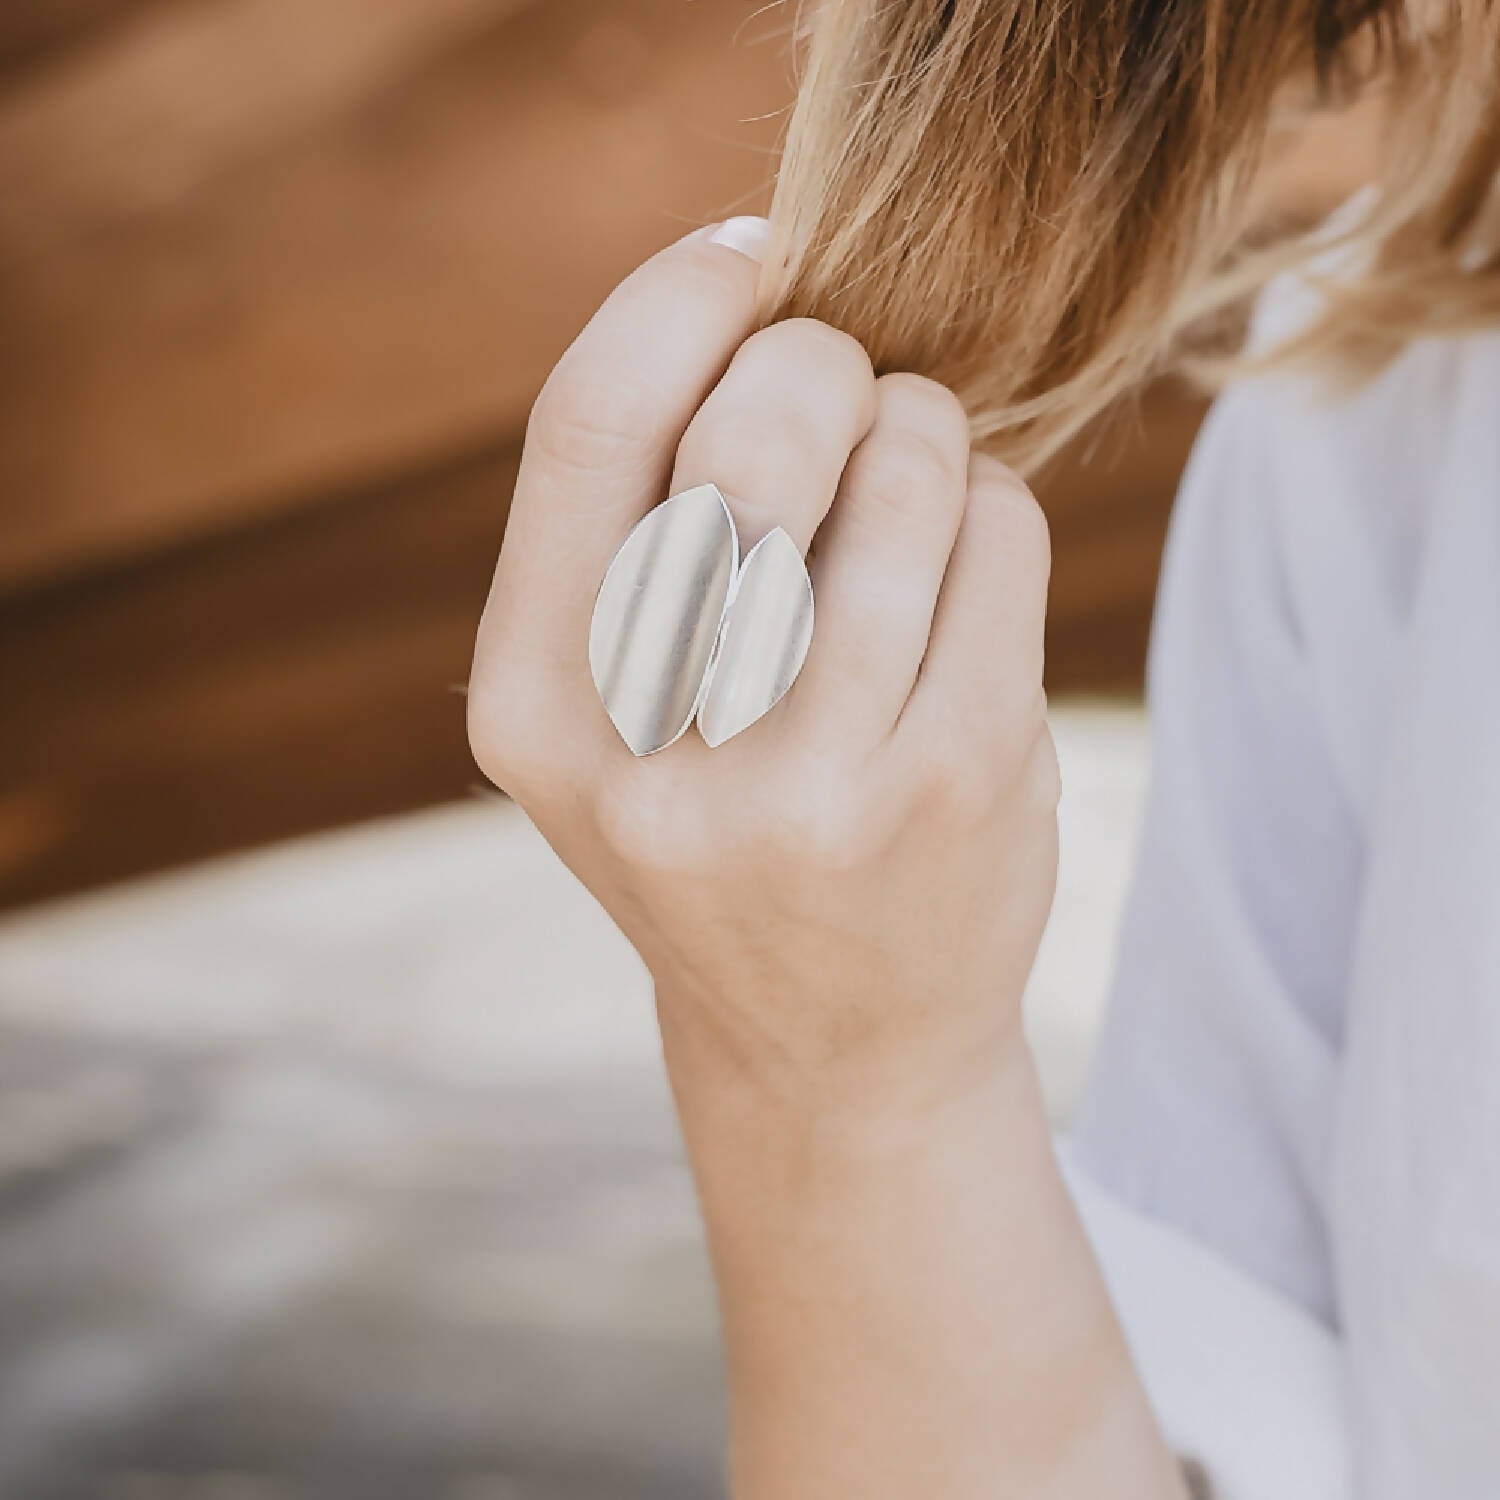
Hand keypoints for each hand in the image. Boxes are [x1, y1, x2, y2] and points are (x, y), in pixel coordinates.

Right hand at [468, 220, 1058, 1119]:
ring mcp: (817, 781)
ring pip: (907, 463)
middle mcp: (657, 757)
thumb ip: (639, 524)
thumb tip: (759, 289)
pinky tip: (960, 582)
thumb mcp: (612, 715)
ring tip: (906, 508)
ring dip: (922, 438)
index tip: (749, 259)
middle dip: (825, 364)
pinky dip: (990, 510)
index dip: (677, 301)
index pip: (588, 427)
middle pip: (760, 430)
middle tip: (846, 396)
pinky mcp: (957, 779)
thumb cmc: (722, 831)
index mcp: (537, 712)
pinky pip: (1001, 526)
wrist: (834, 1042)